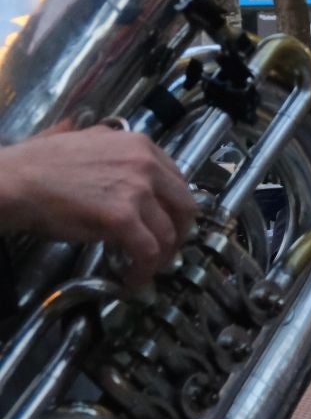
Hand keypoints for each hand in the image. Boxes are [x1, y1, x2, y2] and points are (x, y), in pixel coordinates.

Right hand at [0, 125, 198, 287]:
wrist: (14, 182)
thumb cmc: (39, 165)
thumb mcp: (84, 138)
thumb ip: (109, 142)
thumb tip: (112, 140)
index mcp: (141, 145)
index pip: (178, 181)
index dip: (176, 208)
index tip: (168, 223)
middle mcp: (146, 164)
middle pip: (185, 207)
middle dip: (179, 234)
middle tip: (165, 251)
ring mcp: (136, 190)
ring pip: (168, 233)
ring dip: (162, 257)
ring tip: (147, 269)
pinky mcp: (122, 217)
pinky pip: (148, 251)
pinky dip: (145, 270)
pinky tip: (135, 279)